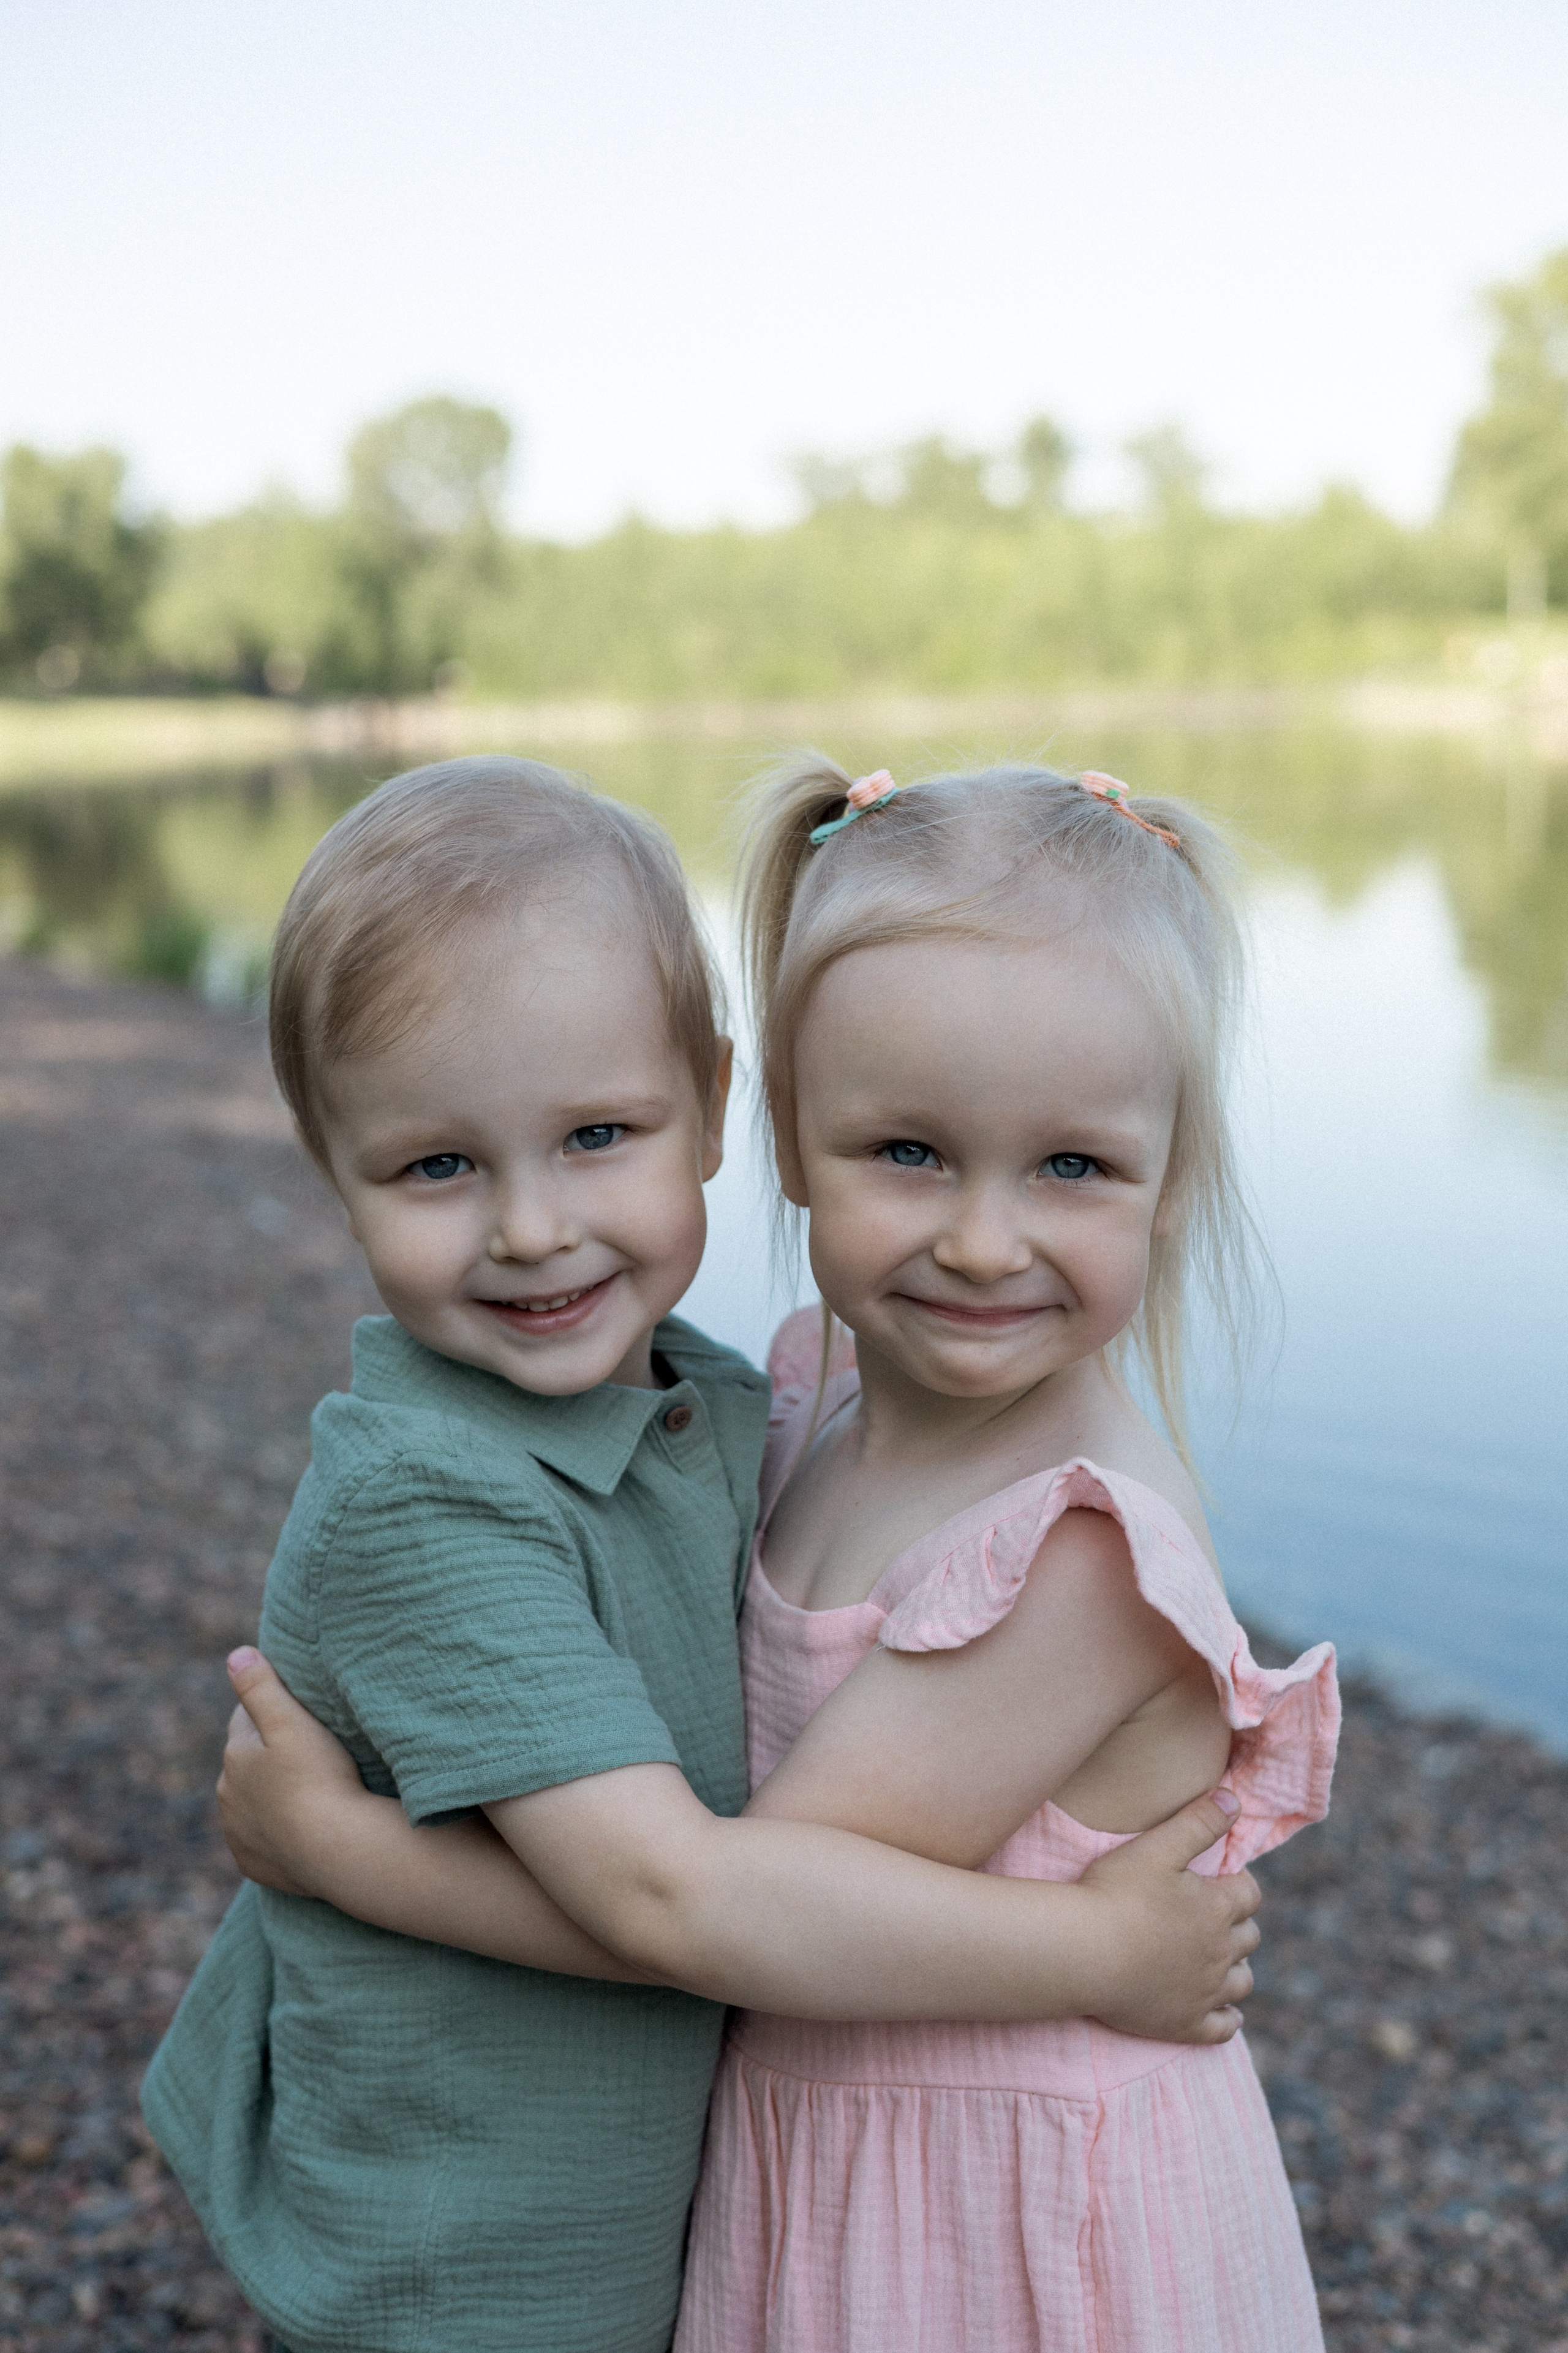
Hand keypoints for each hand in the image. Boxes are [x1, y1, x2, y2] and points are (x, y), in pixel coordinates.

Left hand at [217, 1648, 368, 1896]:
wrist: (337, 1850)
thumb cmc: (320, 1777)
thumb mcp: (292, 1720)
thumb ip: (261, 1685)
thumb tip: (236, 1655)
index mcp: (235, 1756)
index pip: (246, 1720)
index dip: (273, 1713)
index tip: (300, 1714)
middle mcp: (227, 1796)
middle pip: (248, 1763)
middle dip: (268, 1756)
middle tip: (312, 1753)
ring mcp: (239, 1834)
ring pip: (253, 1802)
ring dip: (272, 1795)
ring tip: (310, 1791)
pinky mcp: (253, 1865)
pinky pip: (263, 1841)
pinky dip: (277, 1833)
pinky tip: (303, 1829)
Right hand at [1076, 1790, 1260, 2044]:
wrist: (1083, 1952)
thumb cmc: (1115, 1893)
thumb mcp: (1157, 1846)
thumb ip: (1198, 1821)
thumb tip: (1234, 1800)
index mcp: (1217, 1908)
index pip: (1249, 1893)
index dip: (1238, 1884)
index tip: (1222, 1880)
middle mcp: (1220, 1952)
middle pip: (1249, 1938)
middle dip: (1237, 1925)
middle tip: (1214, 1917)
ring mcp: (1205, 1992)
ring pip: (1242, 1981)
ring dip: (1237, 1968)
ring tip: (1219, 1960)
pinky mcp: (1185, 2024)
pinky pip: (1223, 2028)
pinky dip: (1229, 2019)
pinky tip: (1227, 2014)